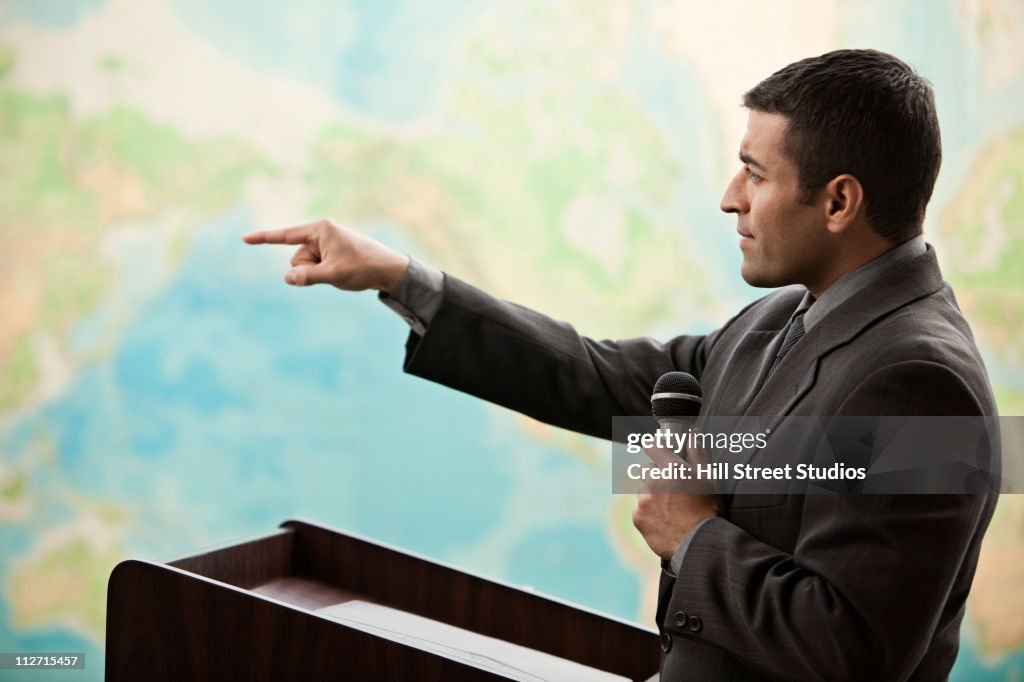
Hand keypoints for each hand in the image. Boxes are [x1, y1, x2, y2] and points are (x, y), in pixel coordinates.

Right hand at [243, 218, 409, 291]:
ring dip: (319, 273)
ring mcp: (325, 243)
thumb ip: (307, 276)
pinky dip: (324, 273)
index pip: (285, 235)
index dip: (263, 238)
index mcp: (321, 229)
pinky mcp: (330, 252)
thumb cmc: (363, 268)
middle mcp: (321, 232)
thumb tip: (287, 278)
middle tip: (336, 270)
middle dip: (310, 269)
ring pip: (305, 265)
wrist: (388, 270)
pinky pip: (315, 267)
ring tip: (343, 270)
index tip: (244, 238)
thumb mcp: (333, 274)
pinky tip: (343, 271)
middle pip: (297, 258)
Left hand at [632, 440, 722, 560]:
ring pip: (643, 491)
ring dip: (652, 496)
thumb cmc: (708, 510)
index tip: (658, 450)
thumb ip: (697, 453)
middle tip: (672, 488)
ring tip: (671, 509)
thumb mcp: (709, 479)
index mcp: (671, 469)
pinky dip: (648, 513)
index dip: (655, 447)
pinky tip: (664, 520)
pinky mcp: (637, 518)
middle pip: (646, 469)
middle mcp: (653, 482)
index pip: (652, 445)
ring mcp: (643, 501)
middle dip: (655, 475)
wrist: (699, 544)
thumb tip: (692, 433)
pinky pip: (639, 510)